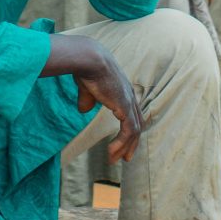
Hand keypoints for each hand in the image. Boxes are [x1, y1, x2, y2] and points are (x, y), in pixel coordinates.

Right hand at [46, 34, 145, 161]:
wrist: (89, 59)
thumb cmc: (86, 67)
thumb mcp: (86, 87)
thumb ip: (87, 98)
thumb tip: (84, 110)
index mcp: (122, 89)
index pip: (131, 113)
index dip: (129, 128)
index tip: (122, 142)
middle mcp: (129, 95)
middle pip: (137, 123)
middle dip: (132, 142)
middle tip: (126, 158)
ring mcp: (128, 101)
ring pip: (134, 131)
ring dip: (125, 147)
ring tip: (115, 160)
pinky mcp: (124, 107)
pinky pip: (128, 131)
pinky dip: (121, 144)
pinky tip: (111, 153)